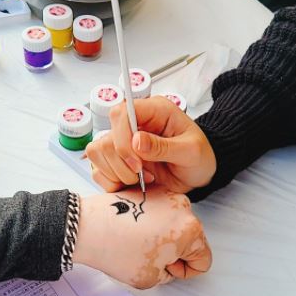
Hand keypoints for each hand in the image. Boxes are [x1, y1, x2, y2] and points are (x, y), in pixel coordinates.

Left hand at [73, 187, 211, 288]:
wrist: (87, 228)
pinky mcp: (148, 189)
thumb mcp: (150, 278)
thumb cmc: (116, 251)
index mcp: (191, 230)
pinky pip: (158, 212)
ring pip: (173, 225)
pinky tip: (130, 229)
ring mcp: (165, 195)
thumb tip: (170, 263)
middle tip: (147, 257)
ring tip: (135, 242)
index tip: (165, 270)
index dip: (184, 271)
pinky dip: (149, 221)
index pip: (203, 259)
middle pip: (190, 239)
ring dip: (162, 236)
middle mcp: (183, 207)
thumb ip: (169, 274)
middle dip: (174, 252)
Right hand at [85, 96, 216, 193]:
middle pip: (105, 138)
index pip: (121, 113)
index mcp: (152, 111)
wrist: (198, 174)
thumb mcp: (191, 151)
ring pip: (96, 153)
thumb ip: (164, 146)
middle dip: (121, 162)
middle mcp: (133, 125)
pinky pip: (97, 171)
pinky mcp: (115, 162)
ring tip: (140, 179)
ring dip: (116, 173)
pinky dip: (111, 182)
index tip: (137, 161)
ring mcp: (121, 143)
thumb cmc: (199, 157)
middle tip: (142, 174)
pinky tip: (130, 184)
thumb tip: (136, 141)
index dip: (122, 137)